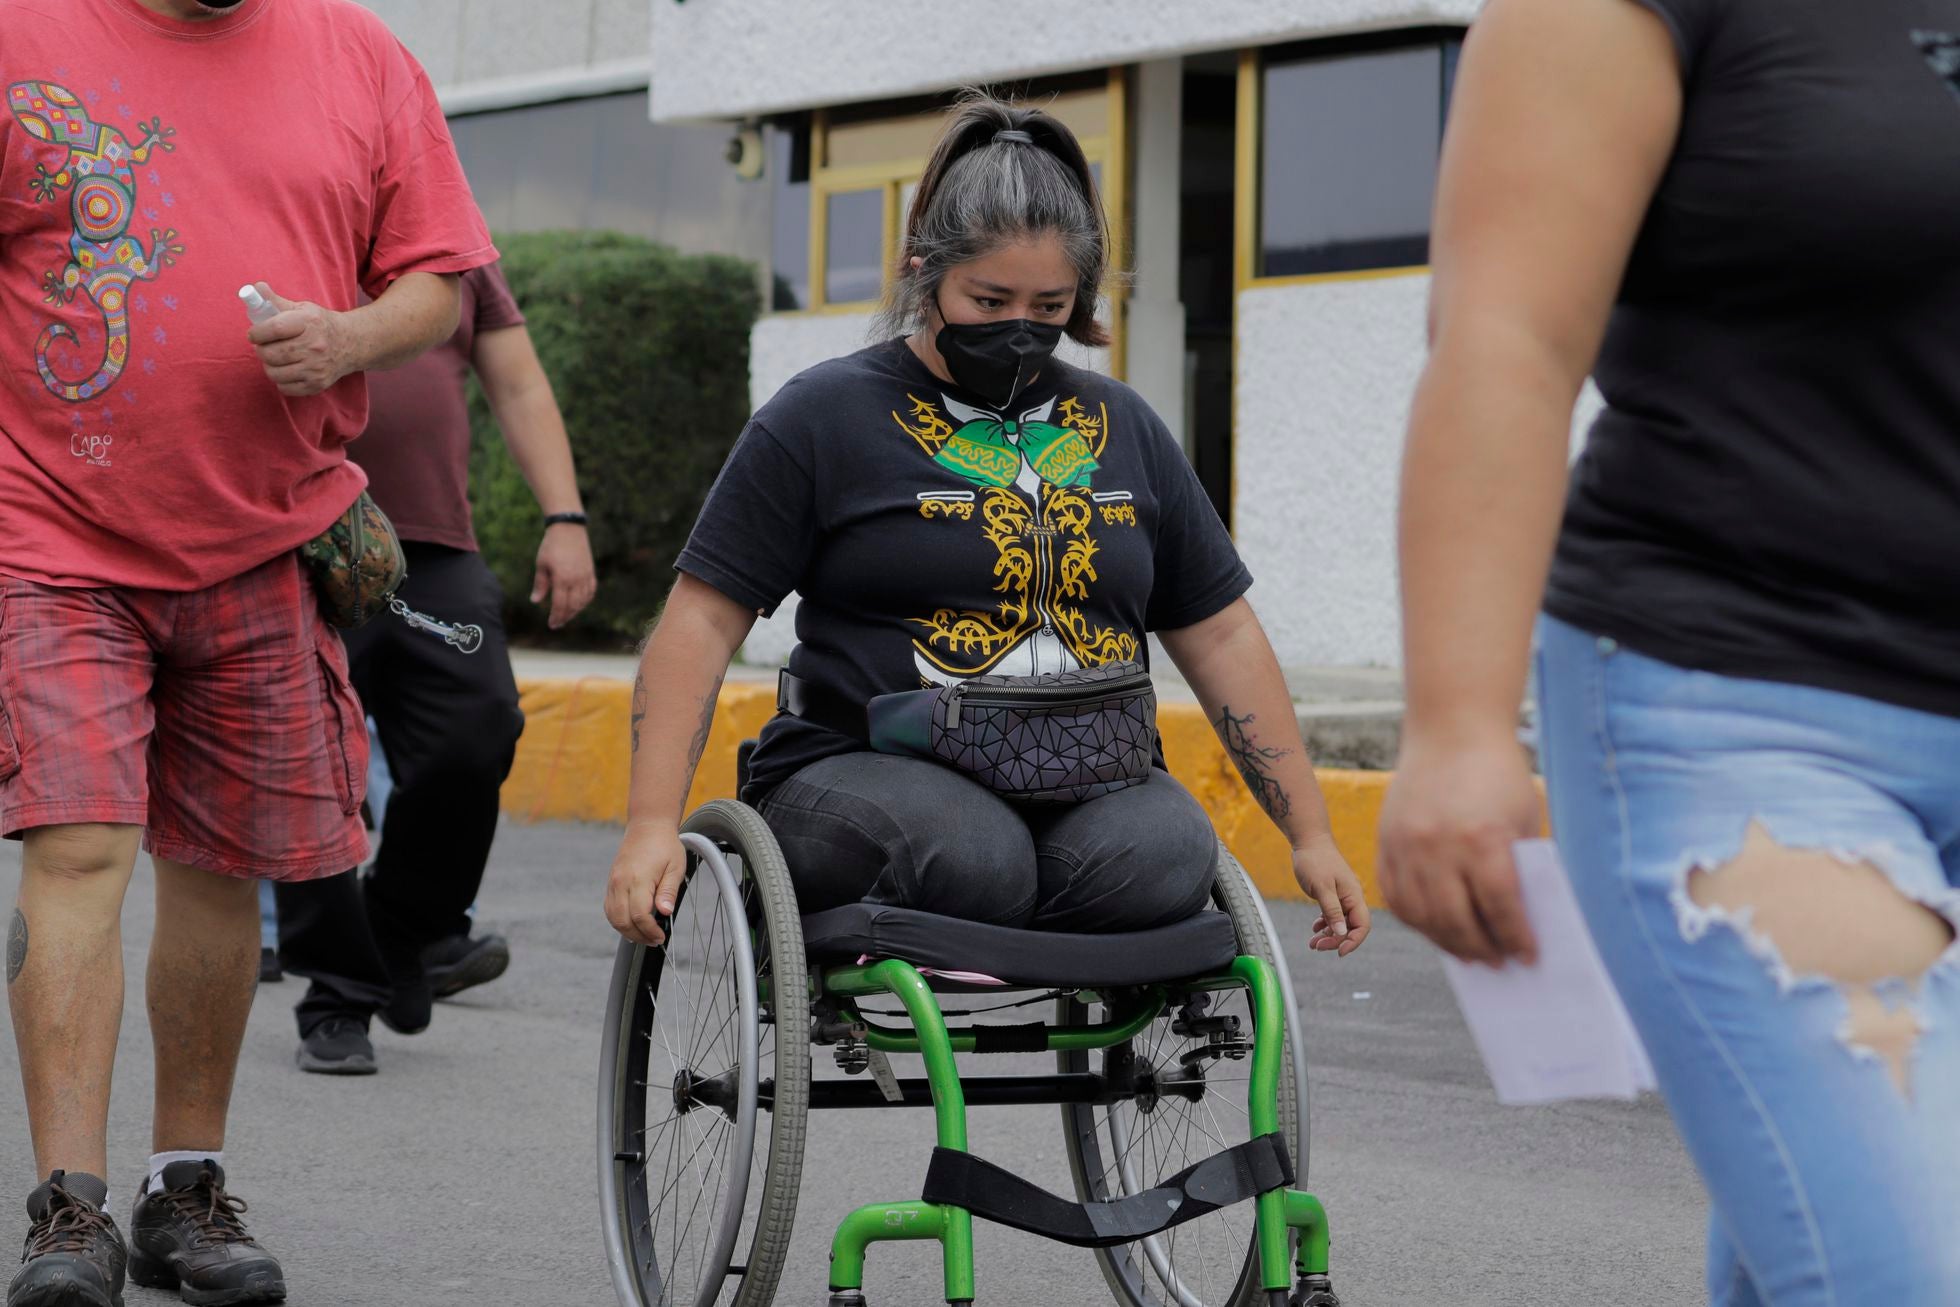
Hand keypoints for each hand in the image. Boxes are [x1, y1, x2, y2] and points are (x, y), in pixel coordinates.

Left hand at [246, 282, 353, 396]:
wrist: (351, 344)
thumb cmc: (320, 325)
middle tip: (262, 347)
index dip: (257, 333)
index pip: (275, 328)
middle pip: (272, 354)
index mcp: (308, 322)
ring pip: (275, 373)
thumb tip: (255, 288)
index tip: (253, 334)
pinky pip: (285, 388)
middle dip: (261, 350)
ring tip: (273, 359)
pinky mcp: (317, 384)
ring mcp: (316, 367)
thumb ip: (276, 301)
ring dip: (268, 366)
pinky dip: (280, 381)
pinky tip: (285, 370)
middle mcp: (314, 346)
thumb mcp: (303, 309)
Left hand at [534, 522, 596, 629]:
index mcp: (562, 579)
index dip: (556, 616)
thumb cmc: (551, 546)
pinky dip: (585, 601)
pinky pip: (590, 592)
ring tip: (567, 615)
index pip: (560, 605)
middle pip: (573, 606)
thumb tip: (535, 601)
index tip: (552, 624)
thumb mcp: (541, 565)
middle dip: (565, 617)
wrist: (568, 529)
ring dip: (575, 611)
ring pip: (583, 601)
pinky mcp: (590, 572)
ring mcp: (585, 576)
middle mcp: (576, 580)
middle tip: (558, 624)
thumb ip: (540, 584)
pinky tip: (579, 604)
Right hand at [604, 820, 689, 946]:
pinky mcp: (611, 882)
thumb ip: (668, 891)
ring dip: (627, 931)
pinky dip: (618, 921)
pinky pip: (609, 908)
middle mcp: (621, 882)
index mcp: (638, 878)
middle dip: (638, 936)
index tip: (661, 937)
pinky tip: (632, 925)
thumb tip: (665, 912)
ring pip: (613, 917)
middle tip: (654, 940)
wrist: (647, 826)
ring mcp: (613, 882)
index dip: (650, 931)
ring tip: (644, 936)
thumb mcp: (675, 867)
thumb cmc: (665, 846)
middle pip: (622, 921)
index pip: (639, 915)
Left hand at [1293, 835, 1370, 956]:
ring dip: (1329, 934)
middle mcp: (1352, 897)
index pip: (1362, 925)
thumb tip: (1342, 933)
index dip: (1353, 941)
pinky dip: (1325, 923)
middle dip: (1336, 940)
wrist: (1309, 840)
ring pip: (1340, 922)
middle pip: (1351, 927)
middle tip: (1317, 946)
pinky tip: (1315, 929)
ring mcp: (1343, 896)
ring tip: (1313, 943)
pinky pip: (1333, 914)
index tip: (1339, 952)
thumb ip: (1332, 911)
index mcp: (1354, 895)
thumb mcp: (1322, 888)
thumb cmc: (1315, 860)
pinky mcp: (1333, 894)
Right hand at [1378, 728, 1543, 965]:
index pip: (1499, 907)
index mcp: (1482, 838)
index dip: (1516, 937)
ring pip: (1422, 916)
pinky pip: (1396, 897)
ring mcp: (1407, 846)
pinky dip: (1416, 920)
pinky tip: (1437, 927)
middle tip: (1498, 963)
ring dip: (1447, 942)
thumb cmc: (1497, 773)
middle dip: (1482, 948)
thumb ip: (1519, 867)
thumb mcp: (1521, 820)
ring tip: (1469, 952)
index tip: (1528, 956)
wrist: (1452, 730)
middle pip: (1457, 919)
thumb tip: (1520, 921)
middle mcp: (1438, 846)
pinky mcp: (1387, 842)